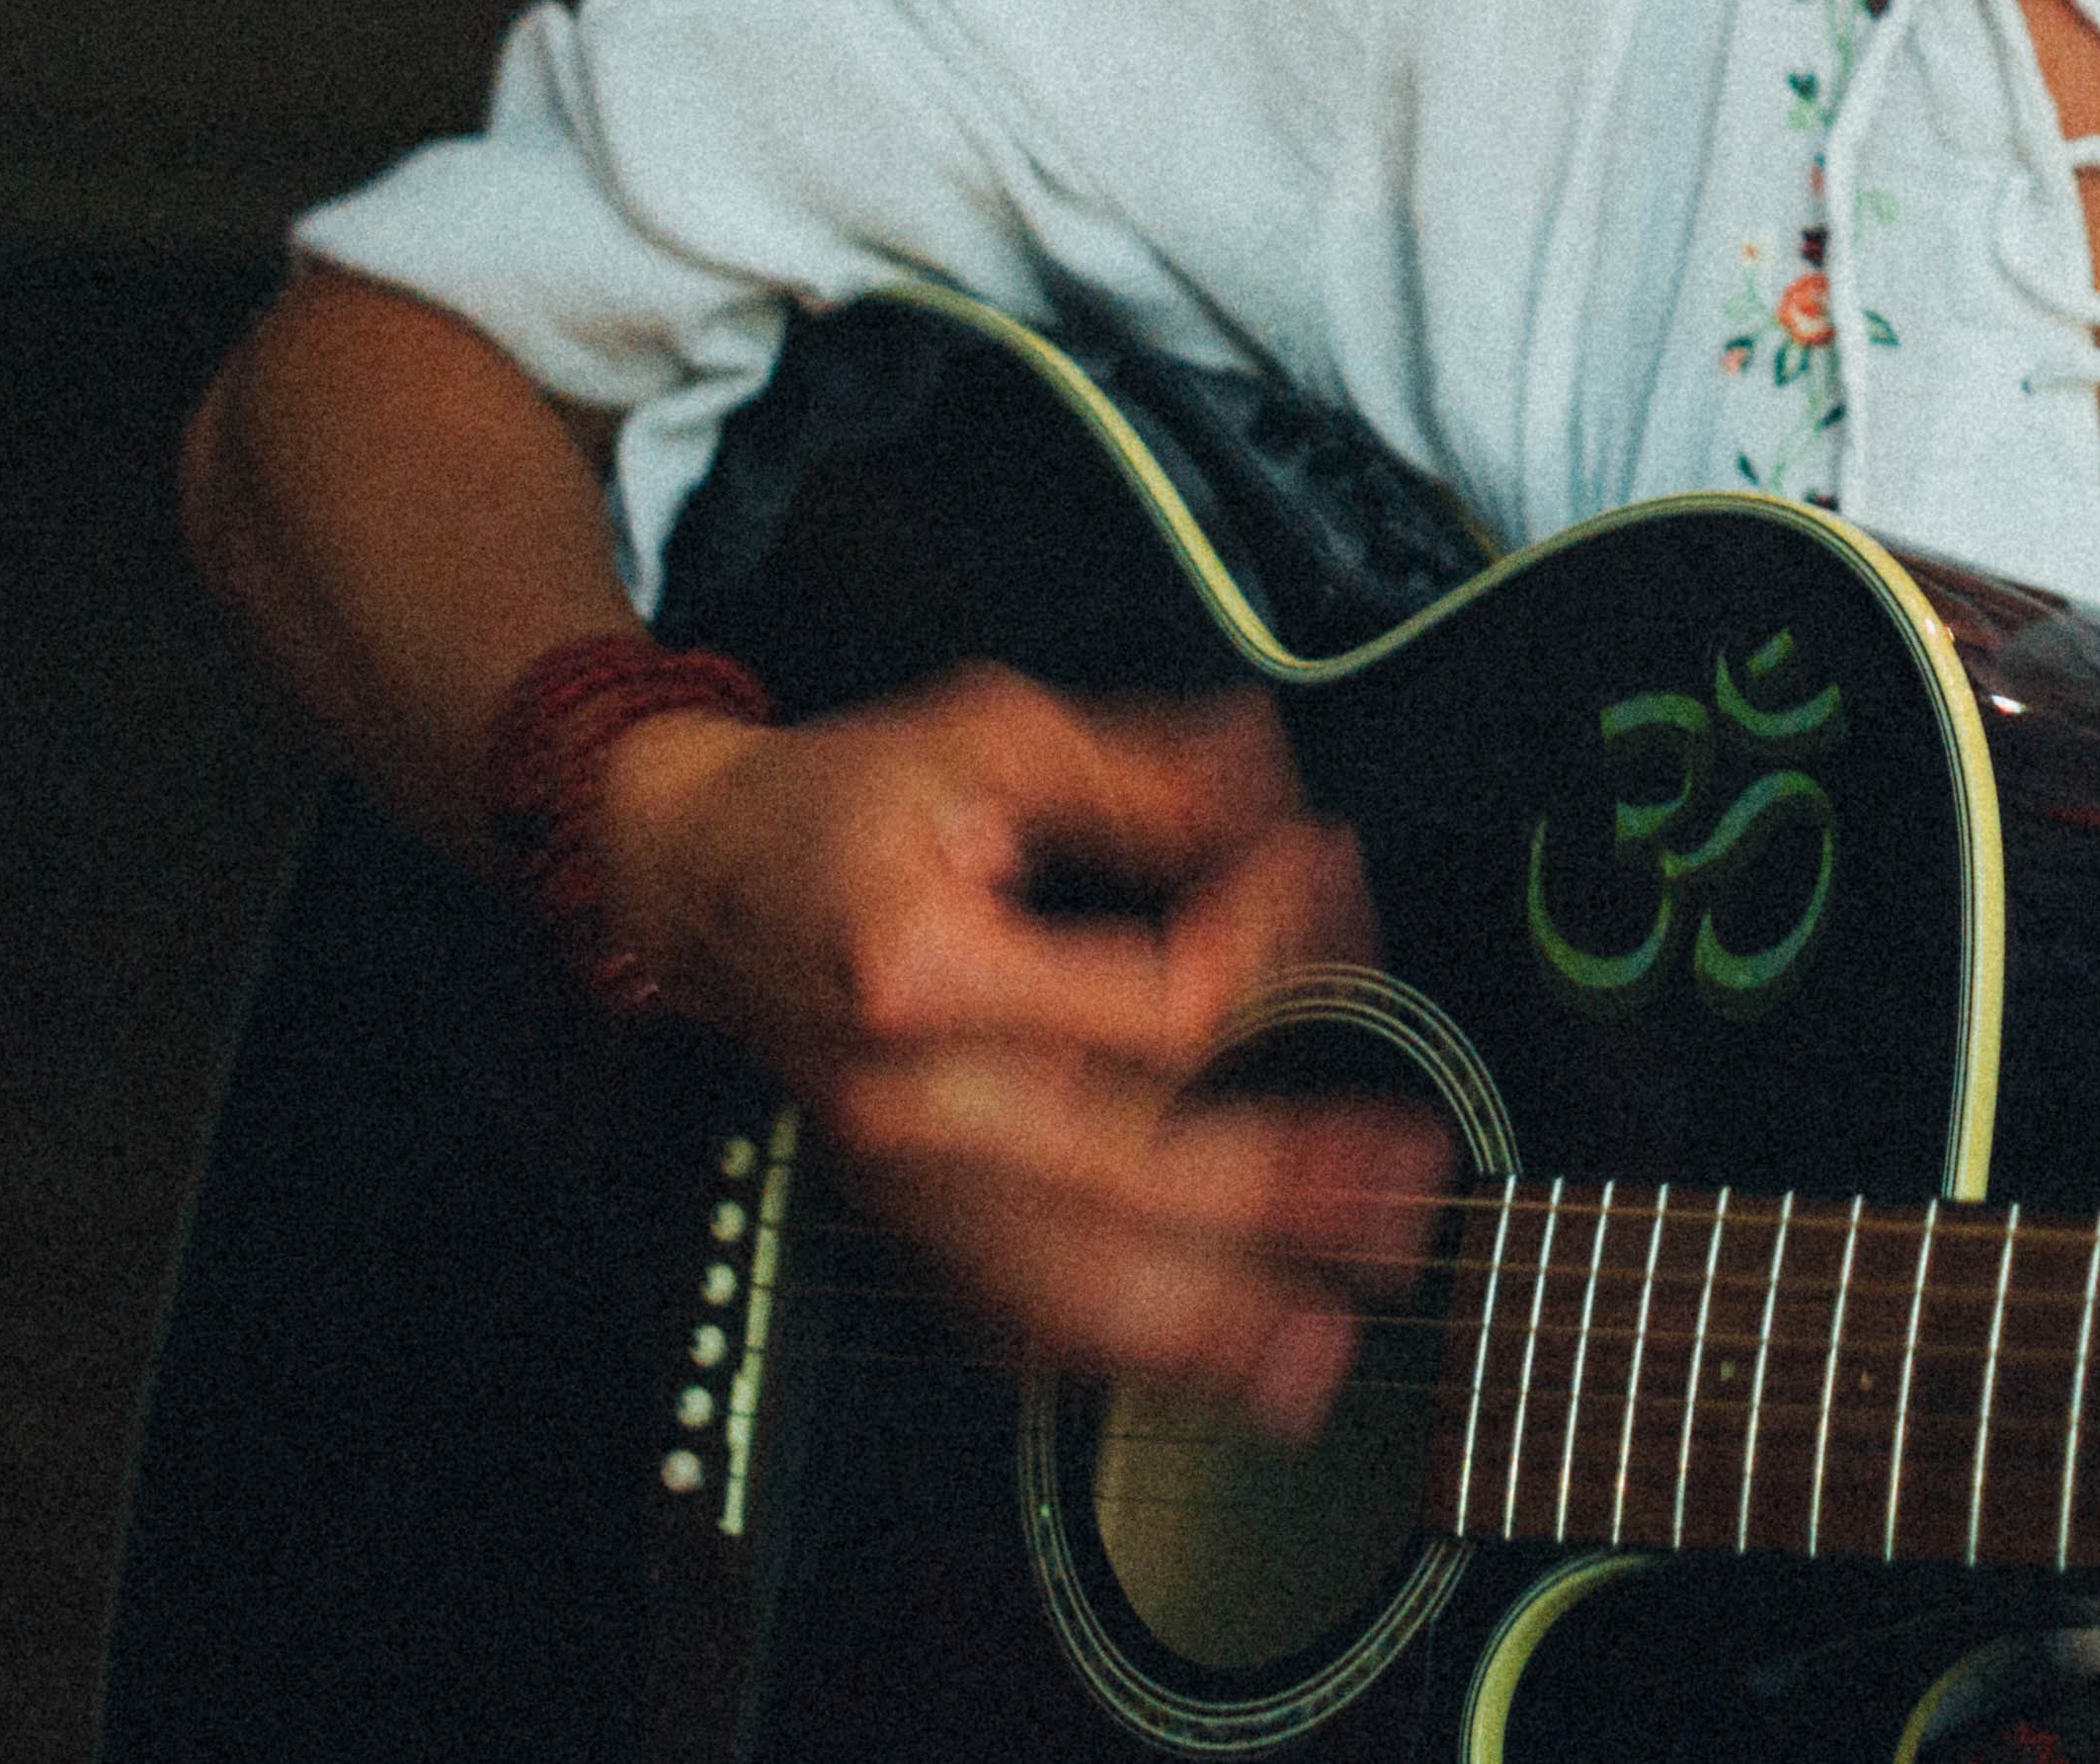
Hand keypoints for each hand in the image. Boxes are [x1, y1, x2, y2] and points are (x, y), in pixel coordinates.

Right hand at [599, 665, 1442, 1428]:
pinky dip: (1112, 1354)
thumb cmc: (837, 810)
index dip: (1269, 944)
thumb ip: (1143, 772)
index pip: (1157, 1008)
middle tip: (1402, 1183)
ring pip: (1070, 1291)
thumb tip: (1267, 792)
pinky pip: (1011, 1321)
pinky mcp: (903, 1215)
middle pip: (1135, 1181)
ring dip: (1211, 1328)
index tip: (1317, 873)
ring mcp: (903, 1177)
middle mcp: (913, 1096)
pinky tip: (1200, 1365)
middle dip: (1288, 1194)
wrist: (697, 881)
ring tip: (1321, 1344)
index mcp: (928, 971)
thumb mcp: (989, 735)